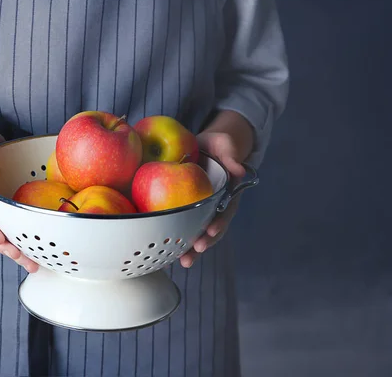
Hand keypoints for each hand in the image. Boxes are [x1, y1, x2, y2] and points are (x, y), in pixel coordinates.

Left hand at [179, 110, 253, 267]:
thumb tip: (240, 170)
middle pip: (212, 228)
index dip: (219, 222)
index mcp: (228, 193)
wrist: (208, 145)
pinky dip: (176, 235)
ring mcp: (203, 208)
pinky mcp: (189, 207)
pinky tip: (165, 248)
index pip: (225, 211)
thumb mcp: (227, 145)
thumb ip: (232, 156)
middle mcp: (216, 205)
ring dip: (192, 248)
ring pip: (198, 231)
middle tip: (195, 251)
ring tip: (184, 262)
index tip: (211, 230)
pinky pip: (183, 223)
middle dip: (204, 242)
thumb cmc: (219, 144)